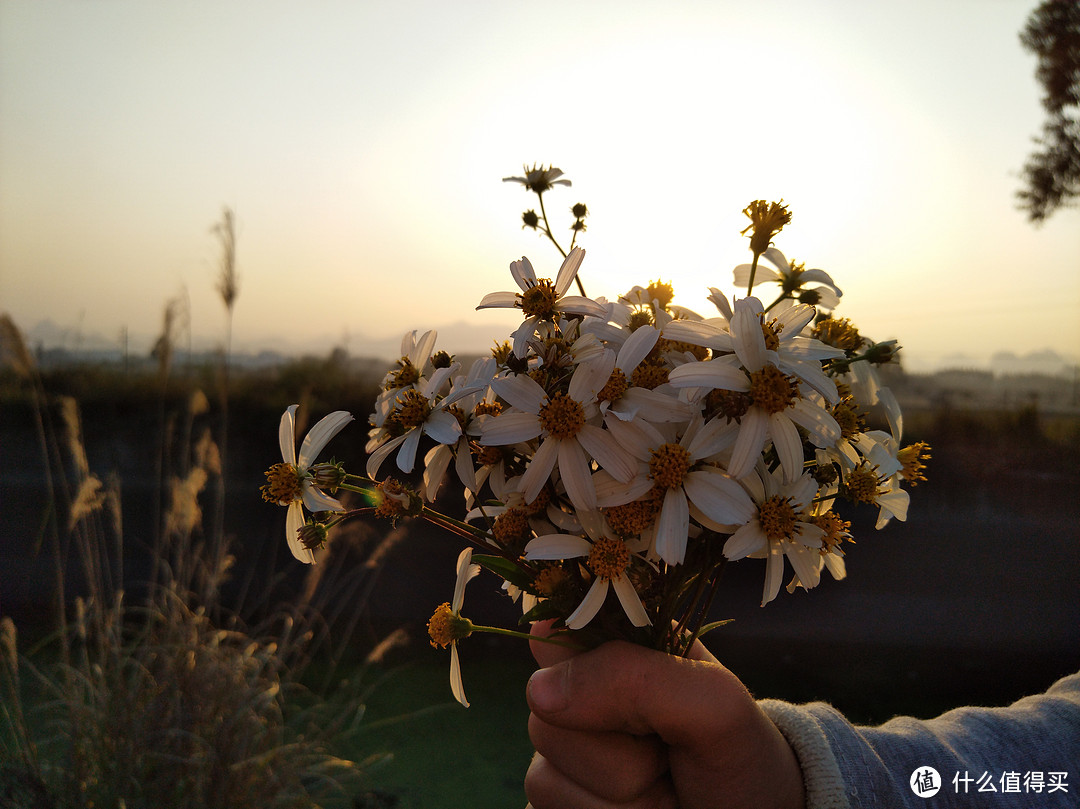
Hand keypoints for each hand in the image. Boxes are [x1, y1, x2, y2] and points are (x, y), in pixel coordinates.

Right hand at [524, 624, 805, 808]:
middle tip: (668, 752)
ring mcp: (566, 749)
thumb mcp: (713, 704)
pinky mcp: (560, 795)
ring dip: (618, 796)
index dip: (582, 670)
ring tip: (662, 787)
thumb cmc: (740, 757)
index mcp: (619, 644)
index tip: (635, 705)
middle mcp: (581, 690)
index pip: (554, 633)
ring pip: (544, 776)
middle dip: (618, 751)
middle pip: (543, 714)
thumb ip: (634, 679)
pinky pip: (544, 808)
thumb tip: (540, 690)